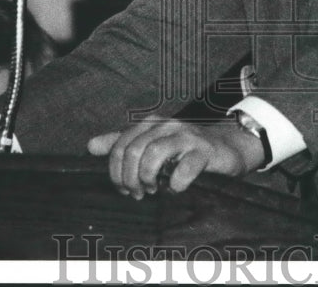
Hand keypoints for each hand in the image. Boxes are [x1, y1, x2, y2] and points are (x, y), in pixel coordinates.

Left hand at [87, 118, 263, 198]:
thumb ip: (122, 144)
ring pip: (153, 154)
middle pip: (133, 151)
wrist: (226, 148)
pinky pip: (184, 168)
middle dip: (130, 178)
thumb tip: (90, 146)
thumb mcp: (151, 143)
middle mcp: (166, 125)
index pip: (120, 146)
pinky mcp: (204, 151)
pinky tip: (176, 189)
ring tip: (154, 190)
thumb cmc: (185, 150)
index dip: (116, 172)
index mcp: (150, 123)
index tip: (124, 189)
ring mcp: (186, 136)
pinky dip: (176, 183)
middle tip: (138, 193)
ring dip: (148, 178)